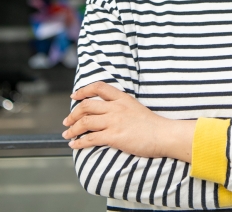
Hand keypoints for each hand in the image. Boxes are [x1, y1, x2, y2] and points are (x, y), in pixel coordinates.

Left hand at [62, 82, 195, 161]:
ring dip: (72, 129)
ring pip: (85, 122)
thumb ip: (120, 106)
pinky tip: (75, 145)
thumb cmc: (151, 124)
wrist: (163, 134)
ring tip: (68, 133)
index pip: (99, 87)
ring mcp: (114, 121)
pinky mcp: (114, 136)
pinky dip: (79, 142)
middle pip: (87, 106)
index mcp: (122, 98)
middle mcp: (116, 107)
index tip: (75, 95)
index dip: (83, 90)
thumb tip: (106, 111)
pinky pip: (90, 138)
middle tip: (67, 120)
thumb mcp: (135, 107)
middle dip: (73, 113)